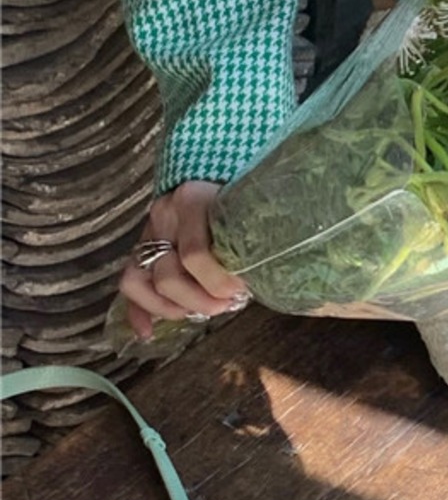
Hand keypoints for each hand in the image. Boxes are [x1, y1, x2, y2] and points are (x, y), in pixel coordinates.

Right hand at [119, 181, 248, 342]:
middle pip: (167, 275)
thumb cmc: (241, 193)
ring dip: (171, 307)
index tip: (240, 291)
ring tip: (200, 314)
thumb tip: (265, 276)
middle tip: (225, 305)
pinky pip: (131, 284)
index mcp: (192, 199)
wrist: (222, 168)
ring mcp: (150, 231)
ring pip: (140, 281)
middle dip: (197, 300)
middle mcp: (164, 214)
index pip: (194, 254)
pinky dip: (137, 311)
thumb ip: (253, 232)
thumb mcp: (249, 204)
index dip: (217, 281)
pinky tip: (148, 332)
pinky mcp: (144, 247)